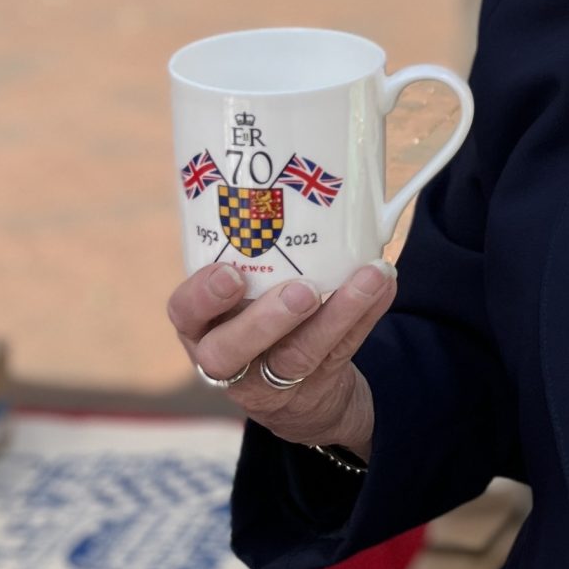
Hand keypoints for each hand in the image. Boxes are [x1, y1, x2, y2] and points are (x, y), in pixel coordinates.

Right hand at [165, 260, 395, 458]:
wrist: (294, 388)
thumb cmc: (259, 319)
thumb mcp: (238, 300)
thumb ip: (252, 261)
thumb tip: (281, 179)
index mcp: (199, 328)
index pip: (183, 314)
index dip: (202, 297)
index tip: (231, 274)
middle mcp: (226, 362)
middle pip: (232, 352)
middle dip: (266, 320)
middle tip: (303, 292)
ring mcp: (269, 385)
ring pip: (297, 356)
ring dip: (338, 313)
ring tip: (370, 277)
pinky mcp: (313, 390)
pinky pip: (340, 352)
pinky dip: (366, 316)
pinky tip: (385, 286)